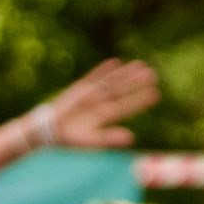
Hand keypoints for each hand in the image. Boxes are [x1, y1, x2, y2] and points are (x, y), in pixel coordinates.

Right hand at [36, 60, 160, 149]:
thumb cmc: (68, 141)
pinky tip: (114, 62)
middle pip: (121, 91)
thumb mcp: (90, 141)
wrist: (47, 132)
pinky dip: (102, 70)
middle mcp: (100, 105)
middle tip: (153, 74)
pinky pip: (92, 77)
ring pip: (110, 82)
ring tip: (139, 64)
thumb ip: (109, 138)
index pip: (126, 106)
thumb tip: (131, 138)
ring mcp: (90, 96)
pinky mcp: (78, 90)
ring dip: (124, 74)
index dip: (140, 100)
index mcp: (104, 118)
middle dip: (136, 82)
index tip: (156, 94)